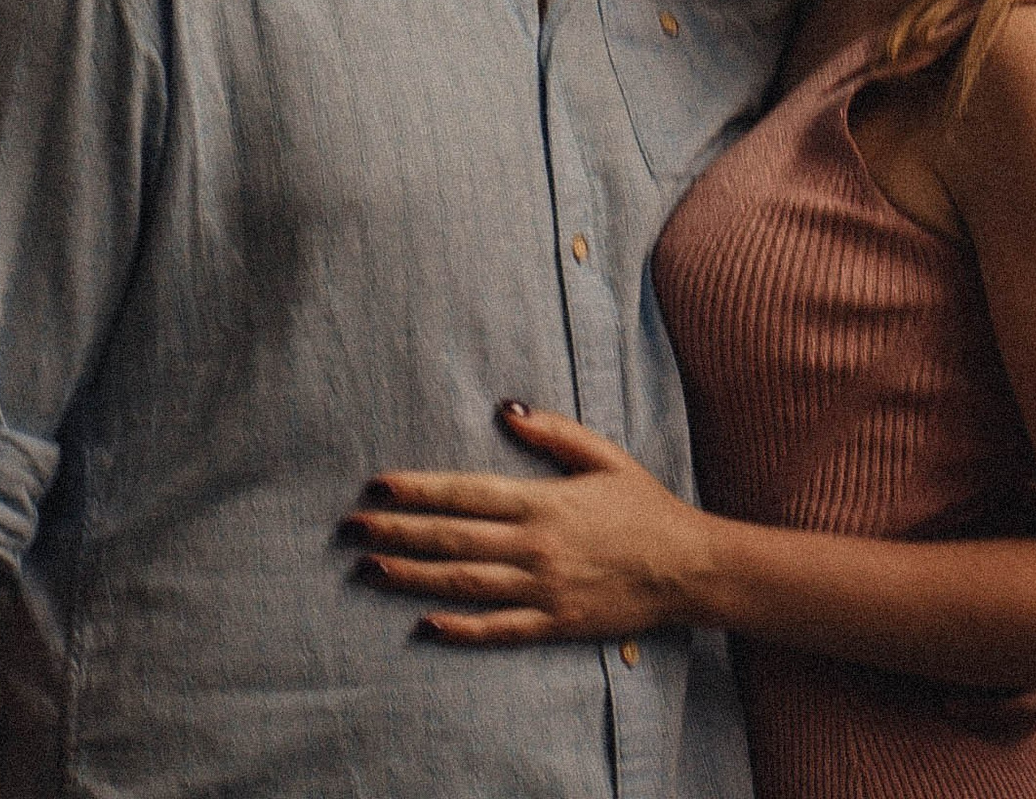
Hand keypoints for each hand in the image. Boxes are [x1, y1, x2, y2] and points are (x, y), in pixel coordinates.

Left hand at [346, 407, 715, 645]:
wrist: (685, 566)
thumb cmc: (643, 506)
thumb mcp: (603, 455)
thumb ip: (553, 433)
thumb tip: (506, 407)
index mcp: (542, 501)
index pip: (466, 493)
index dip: (418, 490)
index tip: (376, 487)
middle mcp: (534, 545)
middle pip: (452, 539)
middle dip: (397, 533)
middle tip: (350, 530)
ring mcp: (541, 588)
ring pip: (463, 583)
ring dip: (412, 577)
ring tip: (368, 571)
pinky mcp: (553, 623)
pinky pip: (498, 628)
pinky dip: (460, 628)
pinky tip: (424, 624)